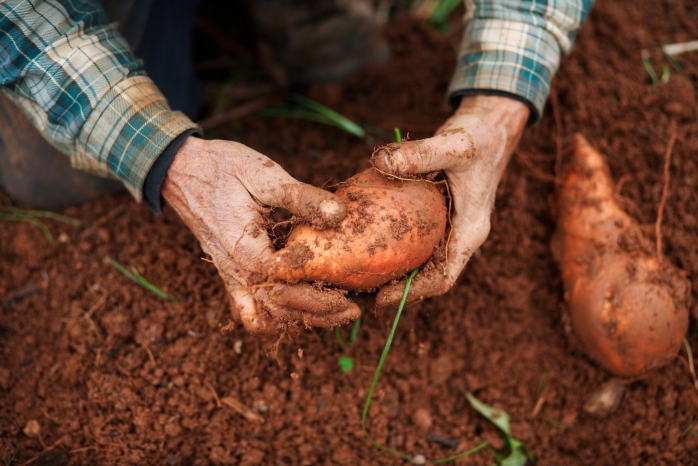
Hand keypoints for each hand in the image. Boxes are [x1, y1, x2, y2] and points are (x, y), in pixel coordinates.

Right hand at [162, 137, 361, 332]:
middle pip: (276, 313)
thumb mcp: (264, 175)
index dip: (317, 299)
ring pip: (261, 318)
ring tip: (331, 312)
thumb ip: (302, 197)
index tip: (347, 296)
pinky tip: (300, 304)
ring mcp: (229, 275)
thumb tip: (340, 214)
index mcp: (244, 249)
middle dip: (315, 316)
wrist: (180, 169)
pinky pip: (249, 309)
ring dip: (295, 319)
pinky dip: (273, 315)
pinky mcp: (229, 274)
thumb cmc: (222, 168)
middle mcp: (234, 270)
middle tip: (350, 312)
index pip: (283, 290)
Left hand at [372, 95, 528, 307]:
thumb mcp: (453, 144)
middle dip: (397, 290)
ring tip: (356, 280)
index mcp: (470, 231)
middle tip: (358, 296)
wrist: (492, 127)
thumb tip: (380, 161)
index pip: (444, 277)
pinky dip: (393, 248)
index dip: (414, 293)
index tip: (382, 299)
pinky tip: (364, 245)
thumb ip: (419, 154)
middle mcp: (459, 236)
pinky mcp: (437, 216)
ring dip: (393, 273)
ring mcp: (449, 228)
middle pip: (428, 277)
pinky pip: (415, 241)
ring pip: (421, 262)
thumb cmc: (479, 137)